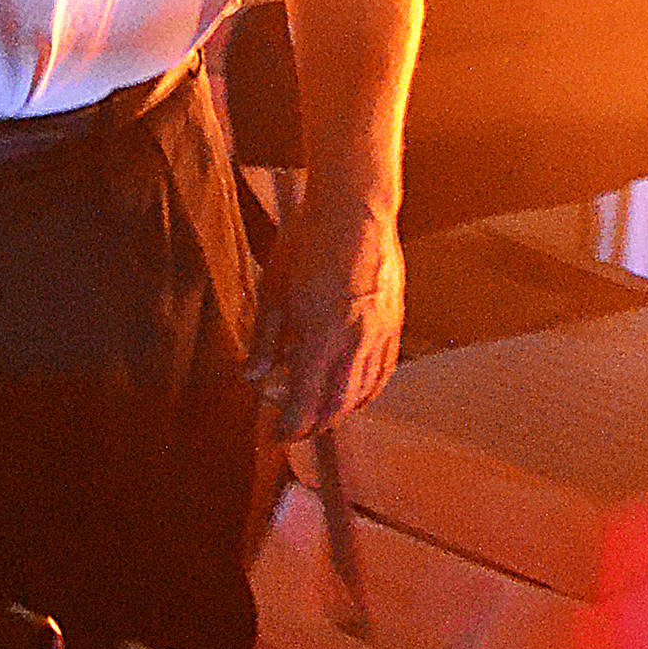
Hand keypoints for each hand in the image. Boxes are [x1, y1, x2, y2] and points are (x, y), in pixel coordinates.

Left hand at [248, 186, 403, 438]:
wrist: (354, 212)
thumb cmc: (308, 246)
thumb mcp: (273, 292)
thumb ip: (266, 340)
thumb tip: (252, 375)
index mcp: (321, 338)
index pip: (306, 400)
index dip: (291, 425)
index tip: (277, 436)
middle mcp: (355, 344)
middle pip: (338, 405)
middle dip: (316, 425)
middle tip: (297, 431)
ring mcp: (380, 335)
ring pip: (364, 392)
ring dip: (342, 411)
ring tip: (321, 416)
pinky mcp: (395, 324)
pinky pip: (384, 371)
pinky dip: (368, 390)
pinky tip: (355, 392)